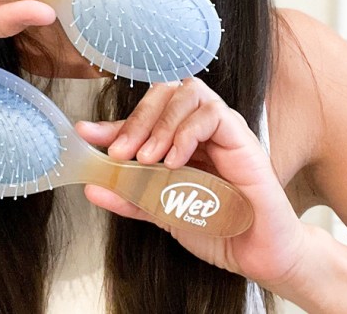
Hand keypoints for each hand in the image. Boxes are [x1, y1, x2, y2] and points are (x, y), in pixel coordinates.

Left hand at [76, 78, 309, 286]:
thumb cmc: (220, 229)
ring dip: (161, 123)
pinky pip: (214, 115)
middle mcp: (202, 129)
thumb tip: (93, 186)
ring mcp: (224, 130)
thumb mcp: (162, 212)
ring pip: (189, 93)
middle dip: (137, 118)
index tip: (86, 134)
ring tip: (147, 158)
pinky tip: (175, 161)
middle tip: (119, 152)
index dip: (114, 123)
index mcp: (182, 140)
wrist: (259, 255)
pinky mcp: (243, 139)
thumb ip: (130, 198)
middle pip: (166, 92)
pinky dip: (188, 133)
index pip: (145, 116)